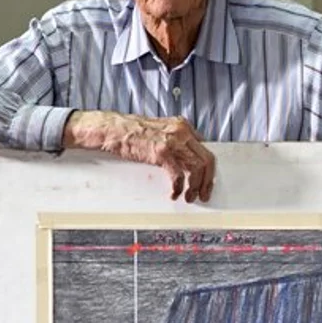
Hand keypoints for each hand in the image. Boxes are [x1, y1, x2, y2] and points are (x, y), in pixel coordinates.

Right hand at [64, 111, 216, 202]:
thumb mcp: (161, 132)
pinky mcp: (162, 152)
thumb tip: (188, 159)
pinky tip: (174, 193)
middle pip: (207, 159)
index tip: (207, 182)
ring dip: (196, 187)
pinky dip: (179, 188)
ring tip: (190, 197)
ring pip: (198, 168)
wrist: (113, 129)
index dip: (208, 169)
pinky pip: (179, 175)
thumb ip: (177, 142)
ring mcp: (173, 141)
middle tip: (204, 194)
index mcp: (183, 126)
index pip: (206, 149)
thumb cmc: (132, 131)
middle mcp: (181, 132)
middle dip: (208, 181)